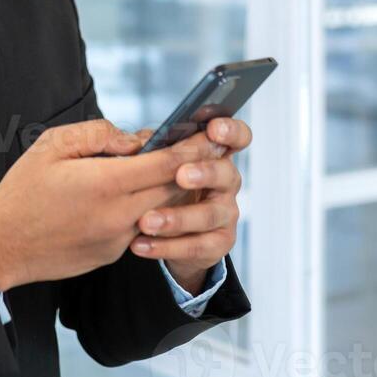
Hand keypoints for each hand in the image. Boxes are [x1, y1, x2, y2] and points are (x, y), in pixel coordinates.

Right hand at [0, 118, 222, 291]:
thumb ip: (97, 135)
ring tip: (180, 168)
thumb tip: (134, 139)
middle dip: (194, 166)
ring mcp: (118, 238)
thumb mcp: (52, 146)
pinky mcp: (113, 254)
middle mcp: (119, 215)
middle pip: (174, 188)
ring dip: (173, 189)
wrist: (2, 245)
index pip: (166, 163)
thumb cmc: (22, 191)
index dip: (193, 146)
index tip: (212, 132)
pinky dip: (149, 208)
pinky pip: (141, 226)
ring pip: (162, 210)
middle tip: (210, 146)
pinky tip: (142, 193)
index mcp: (106, 183)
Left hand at [128, 117, 250, 292]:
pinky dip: (164, 246)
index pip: (237, 136)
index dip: (230, 130)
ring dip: (176, 218)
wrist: (172, 236)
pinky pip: (194, 246)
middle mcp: (227, 183)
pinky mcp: (218, 244)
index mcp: (215, 155)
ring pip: (207, 215)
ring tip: (146, 221)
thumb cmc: (166, 188)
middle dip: (204, 173)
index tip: (213, 129)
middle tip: (180, 175)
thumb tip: (140, 144)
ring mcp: (226, 214)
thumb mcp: (160, 166)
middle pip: (225, 173)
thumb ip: (156, 151)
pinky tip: (140, 244)